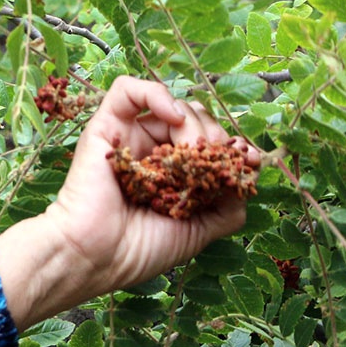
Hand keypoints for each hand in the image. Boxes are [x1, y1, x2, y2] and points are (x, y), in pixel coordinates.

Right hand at [0, 77, 256, 329]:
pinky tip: (173, 117)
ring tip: (193, 150)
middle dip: (215, 135)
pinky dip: (156, 94)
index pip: (207, 143)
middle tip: (217, 159)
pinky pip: (127, 90)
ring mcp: (127, 138)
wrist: (97, 257)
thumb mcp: (200, 231)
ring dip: (193, 123)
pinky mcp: (104, 127)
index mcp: (169, 176)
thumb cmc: (139, 251)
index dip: (231, 147)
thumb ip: (228, 207)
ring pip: (171, 105)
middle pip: (194, 119)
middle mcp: (149, 153)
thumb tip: (247, 175)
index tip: (249, 161)